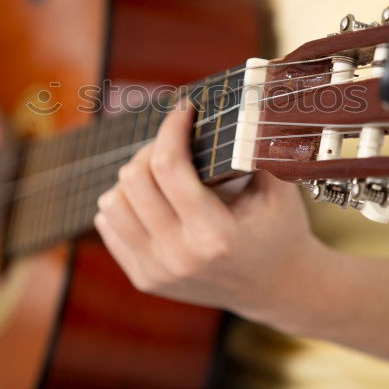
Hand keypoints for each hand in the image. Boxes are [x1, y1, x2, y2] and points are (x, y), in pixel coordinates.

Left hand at [94, 105, 331, 330]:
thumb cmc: (280, 229)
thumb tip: (248, 98)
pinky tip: (152, 198)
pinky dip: (124, 203)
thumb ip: (261, 146)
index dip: (172, 127)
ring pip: (112, 202)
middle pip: (134, 180)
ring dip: (134, 177)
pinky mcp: (144, 279)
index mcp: (215, 235)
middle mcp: (180, 257)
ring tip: (162, 171)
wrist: (277, 289)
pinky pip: (108, 226)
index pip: (169, 166)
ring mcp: (157, 272)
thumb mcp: (281, 190)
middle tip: (176, 141)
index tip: (185, 108)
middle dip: (152, 148)